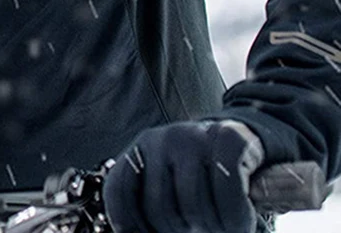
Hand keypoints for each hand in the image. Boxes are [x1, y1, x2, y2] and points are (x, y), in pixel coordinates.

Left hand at [103, 120, 264, 232]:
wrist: (242, 144)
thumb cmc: (202, 178)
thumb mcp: (170, 189)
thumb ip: (155, 208)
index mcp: (139, 151)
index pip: (118, 190)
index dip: (126, 222)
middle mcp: (160, 139)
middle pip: (157, 207)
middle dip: (182, 232)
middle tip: (201, 232)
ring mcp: (192, 137)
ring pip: (192, 205)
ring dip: (212, 229)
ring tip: (222, 228)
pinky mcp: (227, 139)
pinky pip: (227, 192)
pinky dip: (235, 218)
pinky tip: (240, 223)